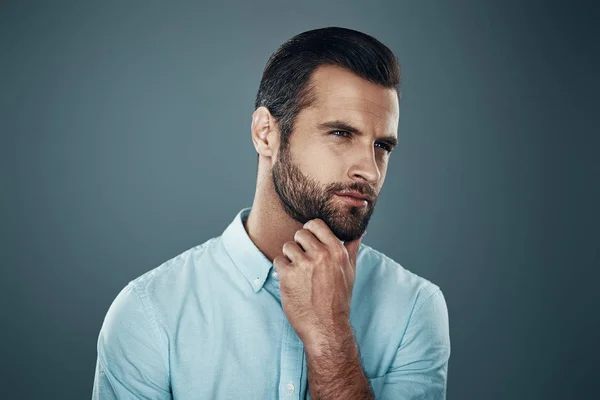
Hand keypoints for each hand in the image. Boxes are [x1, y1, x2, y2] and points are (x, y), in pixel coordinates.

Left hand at [273, 219, 363, 351]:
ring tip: (298, 273)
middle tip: (303, 261)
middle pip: (300, 234)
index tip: (309, 242)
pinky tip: (291, 281)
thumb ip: (351, 248)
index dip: (310, 231)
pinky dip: (282, 270)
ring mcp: (304, 265)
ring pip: (287, 246)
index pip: (316, 224)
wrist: (326, 326)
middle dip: (299, 246)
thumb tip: (359, 231)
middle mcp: (321, 255)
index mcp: (337, 251)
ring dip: (289, 258)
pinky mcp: (288, 275)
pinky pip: (278, 261)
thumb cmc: (339, 299)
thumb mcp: (350, 272)